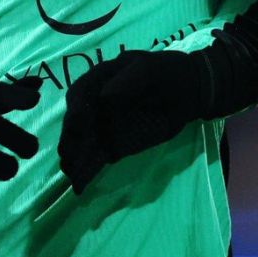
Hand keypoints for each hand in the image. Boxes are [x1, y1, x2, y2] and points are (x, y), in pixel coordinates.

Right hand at [57, 50, 205, 193]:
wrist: (188, 92)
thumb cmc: (167, 73)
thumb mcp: (149, 70)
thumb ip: (128, 81)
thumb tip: (104, 97)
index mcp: (100, 79)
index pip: (80, 94)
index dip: (76, 109)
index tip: (78, 124)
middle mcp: (95, 104)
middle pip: (76, 122)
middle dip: (71, 139)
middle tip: (68, 155)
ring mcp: (103, 125)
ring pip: (84, 144)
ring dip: (75, 159)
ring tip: (72, 173)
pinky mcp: (114, 144)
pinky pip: (97, 158)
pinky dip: (88, 172)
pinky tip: (79, 186)